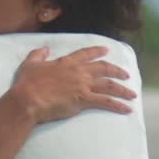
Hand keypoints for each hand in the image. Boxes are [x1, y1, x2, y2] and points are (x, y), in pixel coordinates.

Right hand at [10, 44, 136, 124]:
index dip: (98, 52)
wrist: (28, 99)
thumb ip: (38, 54)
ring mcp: (83, 85)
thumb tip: (44, 48)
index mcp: (67, 62)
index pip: (87, 54)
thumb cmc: (26, 84)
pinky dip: (119, 105)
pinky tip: (127, 109)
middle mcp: (79, 71)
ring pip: (110, 85)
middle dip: (117, 71)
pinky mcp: (84, 99)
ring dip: (123, 89)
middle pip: (104, 68)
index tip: (106, 51)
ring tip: (132, 94)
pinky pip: (106, 102)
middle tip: (126, 75)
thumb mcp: (30, 64)